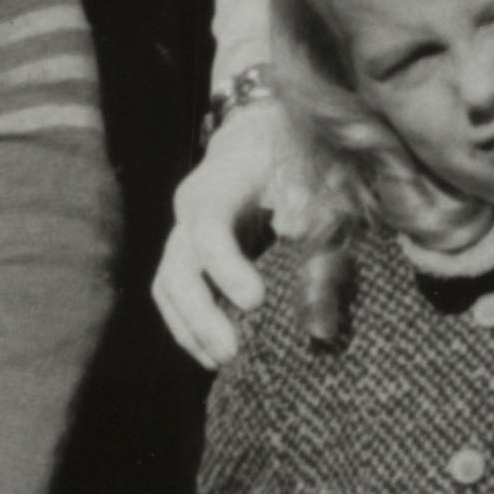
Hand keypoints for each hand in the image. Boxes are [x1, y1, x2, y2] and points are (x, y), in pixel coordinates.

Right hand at [155, 93, 348, 370]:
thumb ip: (323, 257)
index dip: (227, 266)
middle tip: (234, 352)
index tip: (256, 301)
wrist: (273, 130)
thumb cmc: (305, 157)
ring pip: (168, 285)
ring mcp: (184, 231)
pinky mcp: (189, 252)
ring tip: (222, 363)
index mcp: (221, 181)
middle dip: (201, 314)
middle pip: (177, 265)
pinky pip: (174, 293)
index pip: (209, 226)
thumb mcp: (324, 195)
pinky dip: (189, 325)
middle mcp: (191, 208)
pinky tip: (211, 356)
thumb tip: (321, 331)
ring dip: (191, 328)